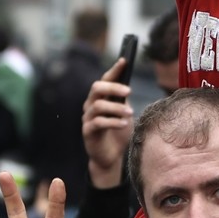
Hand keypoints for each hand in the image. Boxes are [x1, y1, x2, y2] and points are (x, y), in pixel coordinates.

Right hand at [83, 60, 133, 188]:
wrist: (112, 157)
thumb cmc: (119, 132)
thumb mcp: (124, 112)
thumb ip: (123, 100)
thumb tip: (127, 84)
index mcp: (100, 97)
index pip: (105, 79)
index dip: (114, 70)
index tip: (124, 60)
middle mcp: (91, 105)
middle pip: (97, 88)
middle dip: (113, 87)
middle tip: (129, 91)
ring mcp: (87, 118)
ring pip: (98, 105)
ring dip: (116, 108)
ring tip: (130, 114)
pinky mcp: (88, 132)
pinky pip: (98, 122)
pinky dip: (113, 122)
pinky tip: (123, 124)